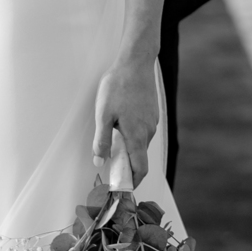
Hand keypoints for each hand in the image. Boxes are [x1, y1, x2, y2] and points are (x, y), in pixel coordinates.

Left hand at [92, 55, 157, 188]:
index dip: (132, 182)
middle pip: (139, 157)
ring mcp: (151, 121)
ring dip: (128, 148)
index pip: (140, 169)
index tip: (122, 188)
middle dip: (126, 165)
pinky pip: (142, 131)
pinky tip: (120, 123)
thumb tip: (99, 162)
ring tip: (111, 140)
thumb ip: (102, 140)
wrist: (136, 62)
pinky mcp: (151, 112)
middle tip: (110, 166)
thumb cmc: (118, 86)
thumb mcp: (103, 113)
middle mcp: (148, 131)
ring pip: (140, 143)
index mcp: (137, 136)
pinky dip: (132, 135)